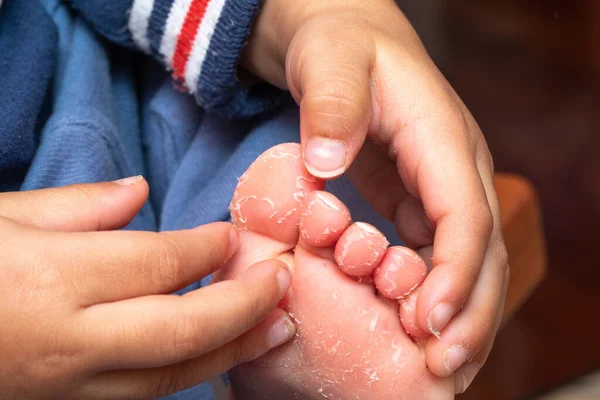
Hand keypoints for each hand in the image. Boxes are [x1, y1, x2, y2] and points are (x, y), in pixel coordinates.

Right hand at [0, 177, 293, 398]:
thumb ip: (74, 207)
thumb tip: (139, 193)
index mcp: (50, 280)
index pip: (159, 264)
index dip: (206, 248)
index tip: (235, 236)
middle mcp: (67, 343)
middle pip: (182, 331)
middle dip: (244, 306)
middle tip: (283, 281)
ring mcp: (66, 389)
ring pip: (171, 378)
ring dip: (234, 352)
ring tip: (279, 329)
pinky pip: (142, 398)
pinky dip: (190, 377)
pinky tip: (219, 358)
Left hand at [243, 0, 508, 391]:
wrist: (347, 42)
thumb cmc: (341, 47)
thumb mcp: (331, 60)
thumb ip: (332, 104)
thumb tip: (326, 162)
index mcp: (442, 136)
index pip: (464, 212)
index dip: (455, 269)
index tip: (431, 319)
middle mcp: (455, 168)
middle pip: (482, 248)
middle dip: (469, 312)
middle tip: (443, 366)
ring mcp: (441, 187)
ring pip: (468, 261)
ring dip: (458, 316)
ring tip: (439, 366)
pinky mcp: (420, 202)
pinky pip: (437, 256)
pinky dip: (433, 296)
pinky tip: (416, 329)